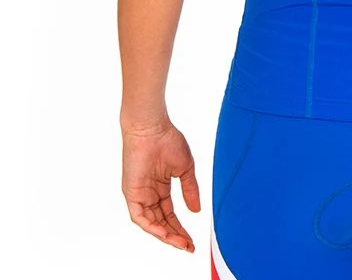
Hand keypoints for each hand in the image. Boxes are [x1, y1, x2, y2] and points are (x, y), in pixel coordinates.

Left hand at [121, 119, 201, 251]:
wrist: (152, 128)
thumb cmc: (168, 141)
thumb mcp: (185, 169)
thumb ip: (190, 190)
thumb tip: (196, 210)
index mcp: (161, 187)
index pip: (170, 214)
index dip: (181, 227)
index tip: (193, 239)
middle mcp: (149, 194)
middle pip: (161, 222)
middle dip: (175, 236)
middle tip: (188, 246)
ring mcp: (140, 194)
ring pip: (151, 223)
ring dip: (165, 235)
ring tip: (180, 243)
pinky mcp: (131, 193)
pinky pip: (140, 217)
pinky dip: (151, 226)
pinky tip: (164, 233)